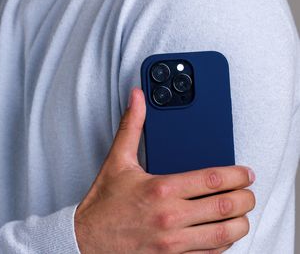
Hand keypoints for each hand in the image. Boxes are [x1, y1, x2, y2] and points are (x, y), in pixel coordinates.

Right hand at [74, 88, 255, 252]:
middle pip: (224, 207)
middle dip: (245, 198)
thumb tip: (137, 97)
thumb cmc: (104, 203)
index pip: (211, 180)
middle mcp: (171, 218)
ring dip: (240, 222)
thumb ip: (131, 125)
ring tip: (241, 212)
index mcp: (160, 189)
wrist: (87, 240)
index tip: (246, 173)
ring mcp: (174, 244)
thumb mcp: (117, 160)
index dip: (236, 175)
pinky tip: (223, 233)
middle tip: (249, 191)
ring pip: (224, 235)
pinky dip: (224, 244)